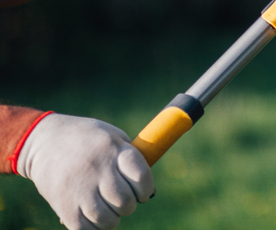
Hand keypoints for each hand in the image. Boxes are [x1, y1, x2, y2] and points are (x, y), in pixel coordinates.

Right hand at [16, 113, 154, 229]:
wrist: (44, 141)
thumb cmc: (88, 140)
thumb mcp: (113, 137)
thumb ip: (132, 160)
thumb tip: (149, 193)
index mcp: (113, 150)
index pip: (141, 176)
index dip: (145, 188)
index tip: (142, 192)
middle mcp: (98, 169)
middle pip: (125, 201)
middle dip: (128, 205)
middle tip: (121, 200)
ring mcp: (79, 188)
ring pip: (108, 219)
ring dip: (111, 218)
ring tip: (106, 207)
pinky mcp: (63, 205)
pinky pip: (86, 229)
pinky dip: (93, 227)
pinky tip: (91, 215)